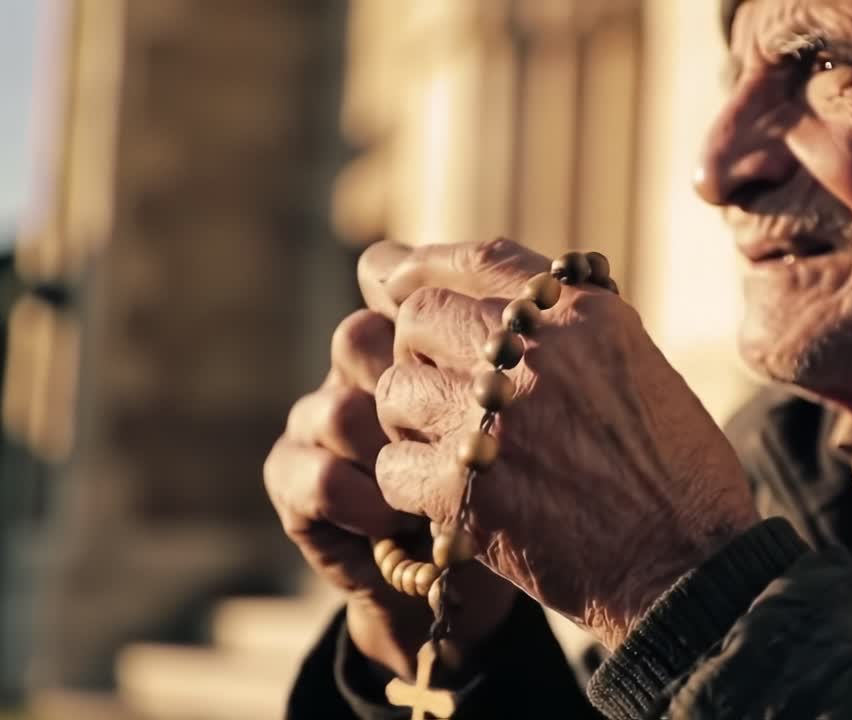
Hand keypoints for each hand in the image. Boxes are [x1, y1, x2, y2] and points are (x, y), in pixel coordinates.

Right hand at [264, 309, 515, 677]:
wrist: (469, 572)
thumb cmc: (517, 481)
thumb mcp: (530, 408)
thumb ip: (519, 345)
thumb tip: (551, 284)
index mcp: (408, 329)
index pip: (386, 276)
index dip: (413, 300)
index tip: (468, 355)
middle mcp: (357, 365)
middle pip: (357, 337)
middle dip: (413, 392)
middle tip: (465, 438)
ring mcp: (318, 417)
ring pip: (338, 407)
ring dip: (392, 457)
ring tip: (440, 490)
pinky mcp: (291, 477)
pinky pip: (318, 473)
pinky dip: (366, 501)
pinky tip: (401, 521)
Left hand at [362, 238, 759, 649]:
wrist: (689, 566)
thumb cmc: (676, 474)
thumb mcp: (641, 367)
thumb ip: (573, 328)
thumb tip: (505, 305)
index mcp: (585, 316)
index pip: (483, 262)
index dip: (426, 264)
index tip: (392, 277)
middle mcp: (537, 353)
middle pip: (422, 317)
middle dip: (419, 353)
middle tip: (441, 394)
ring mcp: (495, 419)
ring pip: (395, 390)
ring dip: (410, 421)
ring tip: (449, 450)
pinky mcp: (464, 490)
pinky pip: (392, 465)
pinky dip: (410, 484)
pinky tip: (445, 499)